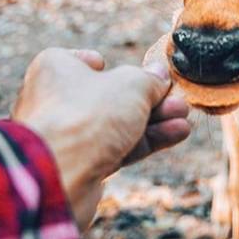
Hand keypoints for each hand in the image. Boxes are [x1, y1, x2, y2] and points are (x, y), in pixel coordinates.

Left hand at [13, 48, 190, 229]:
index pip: (86, 62)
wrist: (58, 175)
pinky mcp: (81, 165)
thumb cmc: (86, 116)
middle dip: (149, 98)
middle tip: (177, 99)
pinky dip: (146, 140)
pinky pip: (118, 147)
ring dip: (154, 120)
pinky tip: (177, 133)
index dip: (115, 68)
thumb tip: (160, 74)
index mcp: (55, 70)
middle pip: (110, 96)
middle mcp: (55, 101)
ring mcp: (68, 136)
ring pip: (117, 124)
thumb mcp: (131, 85)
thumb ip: (149, 80)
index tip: (141, 72)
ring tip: (184, 116)